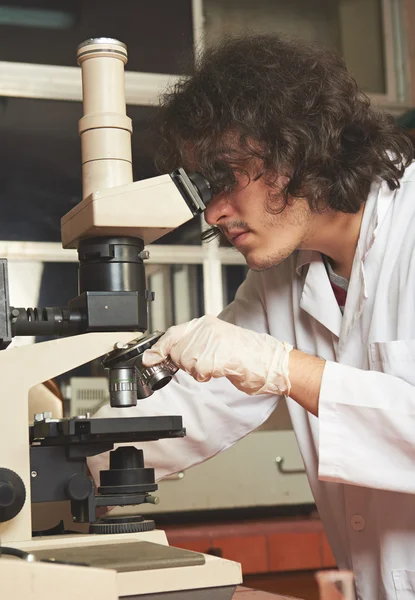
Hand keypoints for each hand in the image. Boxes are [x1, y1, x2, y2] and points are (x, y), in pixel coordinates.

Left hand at [142, 315, 292, 395]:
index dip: (159, 348)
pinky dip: (206, 375)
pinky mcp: (215, 356)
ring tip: (216, 365)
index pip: (173, 333)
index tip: (149, 359)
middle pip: (177, 351)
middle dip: (185, 363)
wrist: (269, 361)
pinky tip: (220, 369)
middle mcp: (206, 329)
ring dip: (197, 370)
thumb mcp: (215, 345)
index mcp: (206, 324)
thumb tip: (163, 356)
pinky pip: (198, 371)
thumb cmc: (246, 355)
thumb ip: (192, 347)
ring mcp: (210, 341)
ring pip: (186, 361)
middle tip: (203, 365)